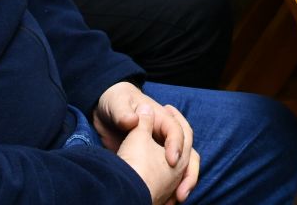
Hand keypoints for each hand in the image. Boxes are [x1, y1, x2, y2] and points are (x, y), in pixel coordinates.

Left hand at [96, 83, 198, 203]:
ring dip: (184, 182)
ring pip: (183, 166)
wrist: (107, 111)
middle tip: (182, 191)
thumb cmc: (116, 102)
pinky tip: (164, 202)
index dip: (176, 145)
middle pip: (188, 152)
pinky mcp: (154, 160)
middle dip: (188, 172)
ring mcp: (161, 148)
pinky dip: (170, 189)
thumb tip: (132, 119)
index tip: (171, 160)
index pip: (176, 131)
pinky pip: (170, 176)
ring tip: (178, 199)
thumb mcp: (117, 103)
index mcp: (161, 118)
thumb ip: (123, 112)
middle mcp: (166, 134)